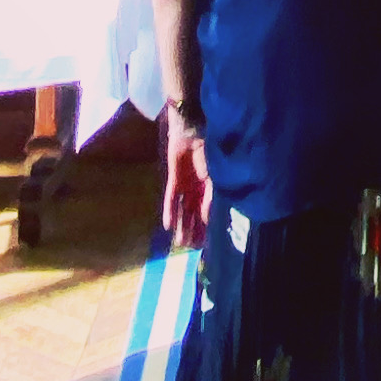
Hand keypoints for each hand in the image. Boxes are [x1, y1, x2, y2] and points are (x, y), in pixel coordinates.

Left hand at [161, 113, 210, 251]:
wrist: (192, 133)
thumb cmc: (208, 152)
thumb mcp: (213, 178)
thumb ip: (211, 198)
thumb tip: (210, 219)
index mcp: (211, 188)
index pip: (209, 212)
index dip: (208, 227)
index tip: (207, 243)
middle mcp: (198, 189)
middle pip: (195, 215)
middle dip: (193, 231)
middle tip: (191, 247)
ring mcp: (186, 186)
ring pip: (183, 211)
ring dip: (182, 226)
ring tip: (180, 243)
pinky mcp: (174, 180)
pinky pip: (171, 199)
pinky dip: (169, 212)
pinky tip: (167, 226)